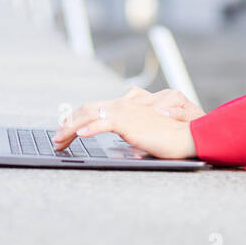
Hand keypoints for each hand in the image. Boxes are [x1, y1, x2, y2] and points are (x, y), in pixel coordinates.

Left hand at [52, 87, 202, 159]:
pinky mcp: (130, 123)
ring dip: (71, 127)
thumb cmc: (170, 137)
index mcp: (126, 106)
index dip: (78, 118)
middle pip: (88, 110)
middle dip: (68, 123)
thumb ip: (131, 129)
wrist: (188, 136)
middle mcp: (124, 105)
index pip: (95, 108)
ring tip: (60, 139)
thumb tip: (121, 137)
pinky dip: (89, 128)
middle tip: (57, 138)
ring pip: (90, 115)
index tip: (66, 130)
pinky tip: (79, 135)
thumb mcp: (144, 131)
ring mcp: (126, 112)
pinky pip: (104, 123)